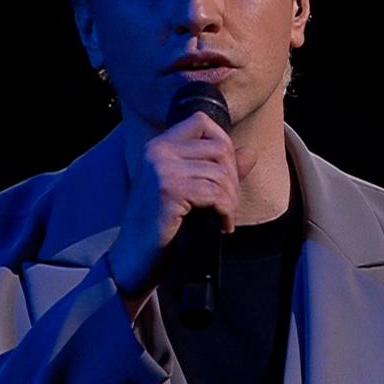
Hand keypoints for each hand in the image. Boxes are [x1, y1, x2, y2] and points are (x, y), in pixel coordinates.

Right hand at [108, 112, 257, 320]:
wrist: (133, 262)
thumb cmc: (162, 229)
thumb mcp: (191, 194)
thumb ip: (218, 170)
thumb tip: (250, 152)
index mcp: (159, 147)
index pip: (202, 122)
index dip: (224, 145)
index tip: (225, 177)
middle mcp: (158, 151)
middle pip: (219, 147)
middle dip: (233, 179)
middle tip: (228, 206)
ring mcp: (162, 168)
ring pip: (220, 173)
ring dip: (231, 200)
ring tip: (224, 219)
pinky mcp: (168, 190)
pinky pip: (215, 193)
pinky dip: (225, 212)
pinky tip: (221, 226)